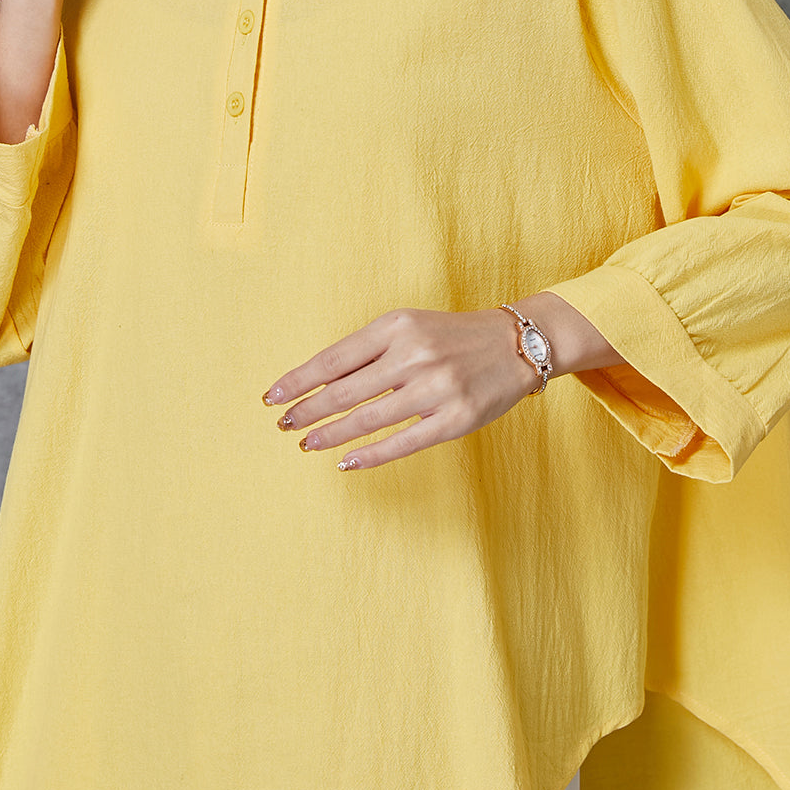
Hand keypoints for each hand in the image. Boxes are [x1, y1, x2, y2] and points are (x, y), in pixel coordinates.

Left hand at [260, 306, 543, 471]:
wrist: (517, 344)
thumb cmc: (451, 336)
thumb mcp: (408, 326)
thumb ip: (367, 349)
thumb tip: (316, 381)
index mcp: (396, 327)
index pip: (334, 359)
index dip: (298, 381)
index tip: (271, 397)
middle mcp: (414, 355)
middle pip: (344, 391)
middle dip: (306, 411)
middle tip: (283, 425)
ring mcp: (435, 389)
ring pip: (367, 420)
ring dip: (330, 435)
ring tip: (306, 443)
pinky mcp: (455, 419)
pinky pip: (403, 443)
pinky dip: (370, 456)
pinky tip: (346, 462)